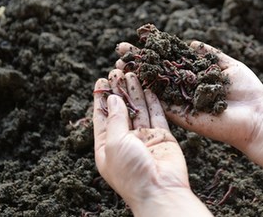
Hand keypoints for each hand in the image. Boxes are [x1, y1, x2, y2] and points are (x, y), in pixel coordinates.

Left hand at [93, 70, 193, 213]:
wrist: (160, 190)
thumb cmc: (131, 171)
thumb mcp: (114, 143)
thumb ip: (115, 119)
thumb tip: (113, 98)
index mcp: (108, 145)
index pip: (102, 116)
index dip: (101, 98)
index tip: (100, 80)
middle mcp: (125, 140)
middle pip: (121, 109)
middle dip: (119, 90)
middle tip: (118, 71)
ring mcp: (144, 137)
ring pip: (139, 109)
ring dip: (135, 91)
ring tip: (131, 73)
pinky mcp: (162, 136)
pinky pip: (157, 115)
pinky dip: (153, 101)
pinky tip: (148, 87)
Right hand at [115, 41, 262, 151]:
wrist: (255, 117)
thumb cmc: (246, 90)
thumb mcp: (228, 65)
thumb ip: (209, 54)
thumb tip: (192, 42)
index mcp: (193, 75)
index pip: (168, 59)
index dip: (153, 49)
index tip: (137, 38)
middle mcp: (182, 87)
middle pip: (155, 71)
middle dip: (137, 60)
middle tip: (119, 49)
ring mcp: (179, 101)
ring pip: (152, 87)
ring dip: (134, 76)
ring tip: (117, 64)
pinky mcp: (179, 115)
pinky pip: (158, 103)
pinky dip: (143, 94)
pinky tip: (129, 83)